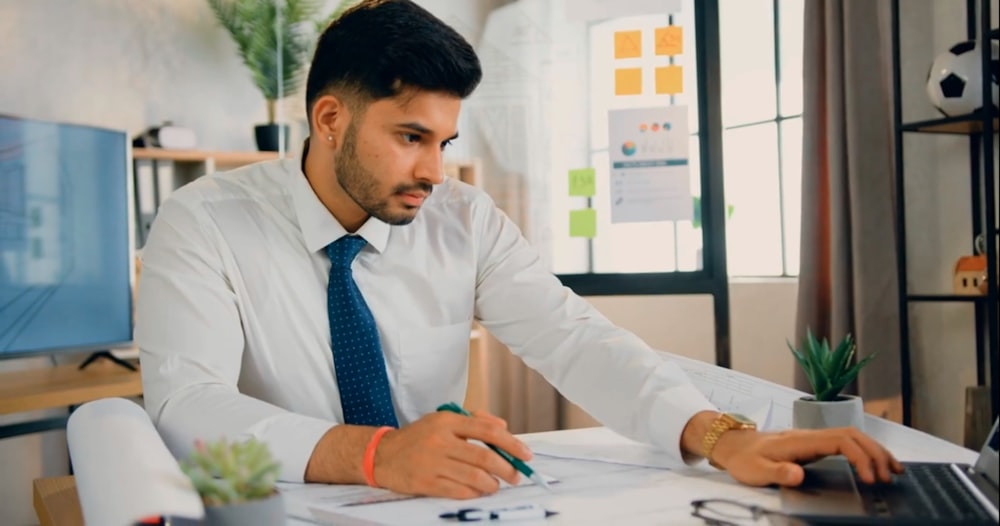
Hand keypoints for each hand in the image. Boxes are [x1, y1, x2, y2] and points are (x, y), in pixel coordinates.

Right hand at [372, 410, 531, 498]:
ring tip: (496, 485)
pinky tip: (479, 492)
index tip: (525, 454)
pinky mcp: (425, 482)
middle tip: (515, 476)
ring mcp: (432, 462)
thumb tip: (503, 427)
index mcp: (447, 421)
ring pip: (474, 477)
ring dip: (492, 484)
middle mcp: (440, 440)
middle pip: (484, 457)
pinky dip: (474, 493)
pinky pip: (458, 491)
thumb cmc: (418, 437)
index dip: (511, 444)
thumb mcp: (443, 420)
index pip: (487, 431)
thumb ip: (474, 420)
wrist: (381, 454)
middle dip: (506, 469)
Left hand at [711, 427, 903, 486]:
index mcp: (801, 441)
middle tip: (890, 477)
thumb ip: (778, 472)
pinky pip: (846, 443)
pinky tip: (875, 464)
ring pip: (853, 436)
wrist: (733, 445)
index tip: (869, 478)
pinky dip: (865, 451)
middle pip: (853, 435)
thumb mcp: (756, 470)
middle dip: (876, 454)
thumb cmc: (744, 459)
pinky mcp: (815, 444)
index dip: (860, 458)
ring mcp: (814, 438)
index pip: (841, 442)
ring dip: (875, 451)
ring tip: (894, 470)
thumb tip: (798, 474)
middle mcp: (811, 435)